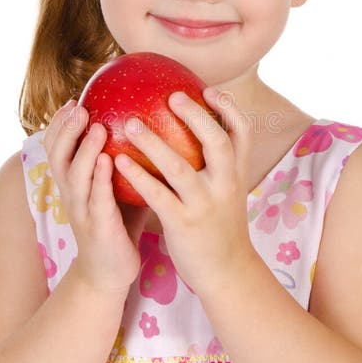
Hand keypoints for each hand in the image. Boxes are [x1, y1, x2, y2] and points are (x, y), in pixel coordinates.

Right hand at [42, 99, 147, 294]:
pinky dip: (100, 180)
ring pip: (74, 176)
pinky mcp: (98, 228)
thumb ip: (124, 160)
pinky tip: (109, 162)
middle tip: (79, 107)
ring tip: (95, 126)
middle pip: (57, 156)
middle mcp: (71, 194)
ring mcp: (82, 211)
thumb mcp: (117, 188)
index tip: (72, 101)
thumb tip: (147, 127)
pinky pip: (97, 200)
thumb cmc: (118, 224)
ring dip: (84, 150)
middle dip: (65, 130)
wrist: (109, 272)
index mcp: (73, 183)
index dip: (60, 125)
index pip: (58, 148)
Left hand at [113, 88, 255, 294]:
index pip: (243, 133)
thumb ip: (217, 165)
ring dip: (153, 143)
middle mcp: (225, 185)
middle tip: (171, 96)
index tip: (209, 90)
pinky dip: (138, 176)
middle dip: (196, 116)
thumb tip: (197, 132)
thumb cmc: (219, 226)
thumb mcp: (227, 192)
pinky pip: (157, 195)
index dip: (229, 109)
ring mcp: (204, 205)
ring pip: (180, 167)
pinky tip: (118, 161)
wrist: (227, 273)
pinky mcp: (183, 224)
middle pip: (217, 142)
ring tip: (130, 123)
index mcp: (237, 174)